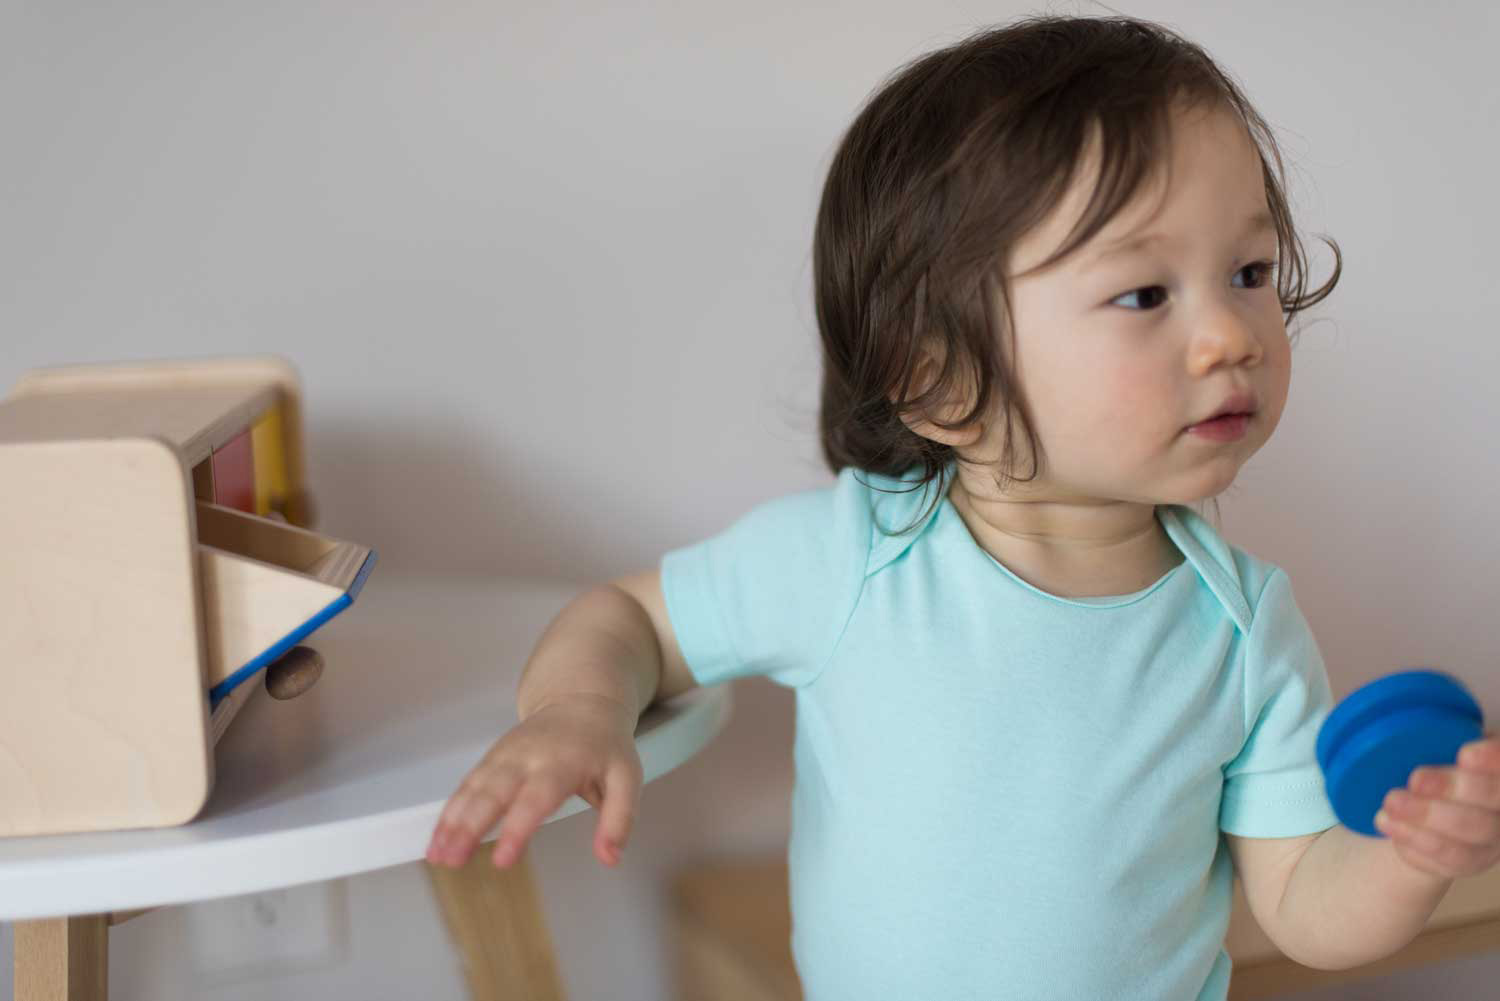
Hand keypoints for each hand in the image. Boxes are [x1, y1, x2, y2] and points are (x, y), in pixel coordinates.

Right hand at [425, 693, 643, 869]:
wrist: (580, 701)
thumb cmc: (604, 747)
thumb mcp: (627, 778)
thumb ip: (620, 819)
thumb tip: (610, 857)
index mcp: (562, 763)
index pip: (536, 799)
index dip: (517, 829)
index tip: (501, 860)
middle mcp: (527, 757)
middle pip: (493, 792)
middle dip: (469, 826)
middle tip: (452, 860)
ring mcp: (505, 756)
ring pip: (473, 788)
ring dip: (451, 821)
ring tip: (436, 854)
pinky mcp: (492, 759)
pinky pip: (467, 784)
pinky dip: (449, 810)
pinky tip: (437, 837)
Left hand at [1374, 731, 1499, 878]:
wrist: (1428, 806)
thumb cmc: (1436, 763)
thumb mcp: (1438, 740)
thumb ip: (1429, 729)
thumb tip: (1382, 696)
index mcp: (1498, 769)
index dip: (1493, 760)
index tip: (1464, 754)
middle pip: (1493, 802)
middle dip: (1453, 791)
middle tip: (1414, 779)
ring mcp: (1490, 839)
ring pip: (1470, 838)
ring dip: (1426, 820)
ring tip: (1389, 804)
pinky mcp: (1469, 862)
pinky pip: (1448, 860)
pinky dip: (1415, 843)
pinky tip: (1388, 824)